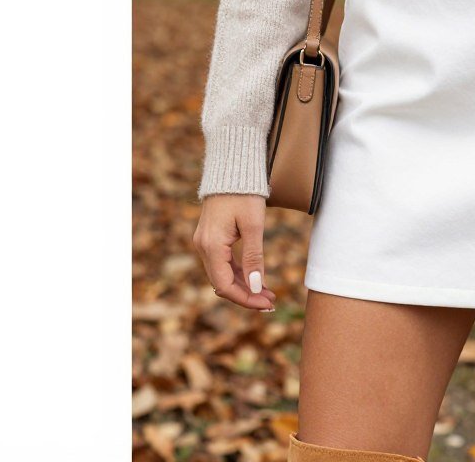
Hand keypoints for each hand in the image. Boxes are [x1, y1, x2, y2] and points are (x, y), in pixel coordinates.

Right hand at [193, 194, 275, 310]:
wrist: (232, 170)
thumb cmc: (244, 194)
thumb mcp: (254, 226)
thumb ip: (254, 257)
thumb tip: (256, 286)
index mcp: (211, 246)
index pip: (225, 285)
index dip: (245, 298)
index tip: (266, 304)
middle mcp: (203, 246)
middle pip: (222, 283)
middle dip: (247, 294)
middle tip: (271, 302)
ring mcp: (205, 242)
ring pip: (223, 274)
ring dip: (244, 285)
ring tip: (268, 293)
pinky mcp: (211, 237)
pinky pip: (223, 262)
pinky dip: (239, 273)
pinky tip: (256, 278)